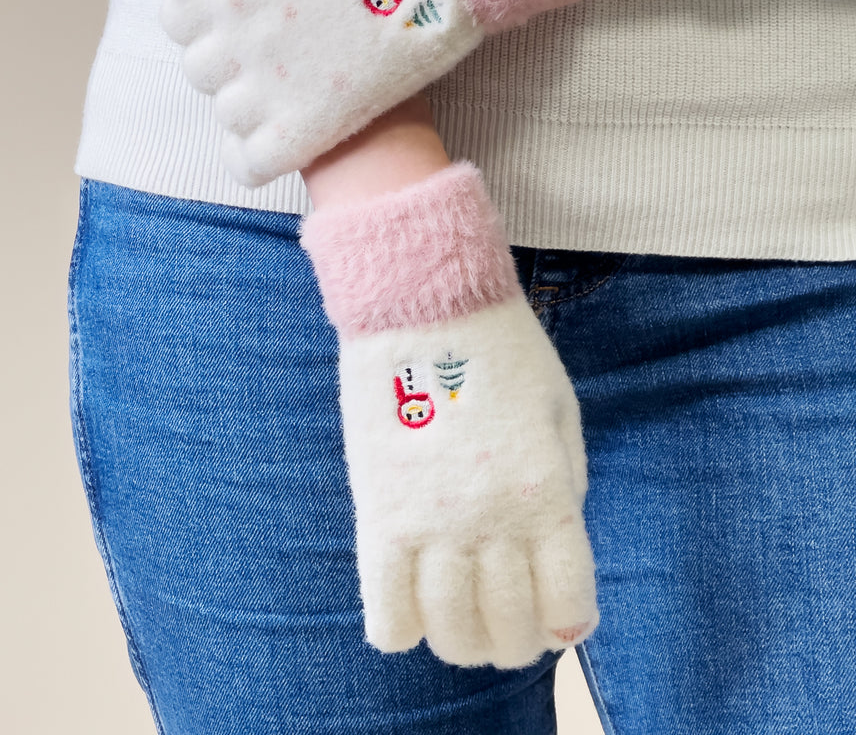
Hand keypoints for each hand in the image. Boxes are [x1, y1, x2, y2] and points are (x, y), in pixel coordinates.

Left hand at [144, 0, 601, 185]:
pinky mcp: (317, 127)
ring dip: (248, 98)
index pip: (176, 18)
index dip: (206, 9)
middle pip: (201, 67)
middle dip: (229, 52)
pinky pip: (252, 164)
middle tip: (284, 37)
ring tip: (294, 75)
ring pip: (227, 114)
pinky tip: (279, 133)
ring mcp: (277, 90)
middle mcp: (242, 43)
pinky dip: (254, 154)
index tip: (249, 3)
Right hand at [338, 295, 596, 667]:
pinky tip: (410, 612)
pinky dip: (400, 630)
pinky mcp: (378, 513)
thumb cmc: (503, 351)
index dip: (567, 624)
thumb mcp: (560, 414)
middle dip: (515, 642)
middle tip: (509, 621)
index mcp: (546, 493)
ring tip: (462, 623)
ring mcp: (431, 522)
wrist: (424, 302)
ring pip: (448, 630)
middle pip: (507, 629)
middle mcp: (492, 521)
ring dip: (462, 643)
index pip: (567, 605)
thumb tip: (552, 553)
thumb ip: (564, 487)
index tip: (558, 617)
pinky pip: (385, 607)